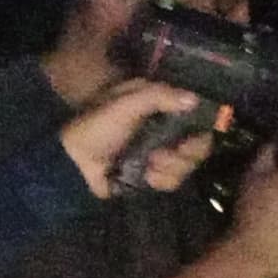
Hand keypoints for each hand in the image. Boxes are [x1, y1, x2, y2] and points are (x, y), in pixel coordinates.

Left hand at [59, 79, 217, 197]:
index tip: (196, 134)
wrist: (76, 164)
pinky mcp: (152, 176)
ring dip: (170, 167)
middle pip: (198, 143)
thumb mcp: (127, 103)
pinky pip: (173, 181)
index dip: (201, 125)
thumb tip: (194, 99)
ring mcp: (159, 154)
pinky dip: (161, 180)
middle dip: (186, 152)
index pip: (195, 113)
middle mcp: (163, 128)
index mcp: (157, 104)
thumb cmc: (98, 127)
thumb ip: (161, 96)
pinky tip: (146, 177)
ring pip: (187, 164)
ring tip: (150, 165)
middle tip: (166, 154)